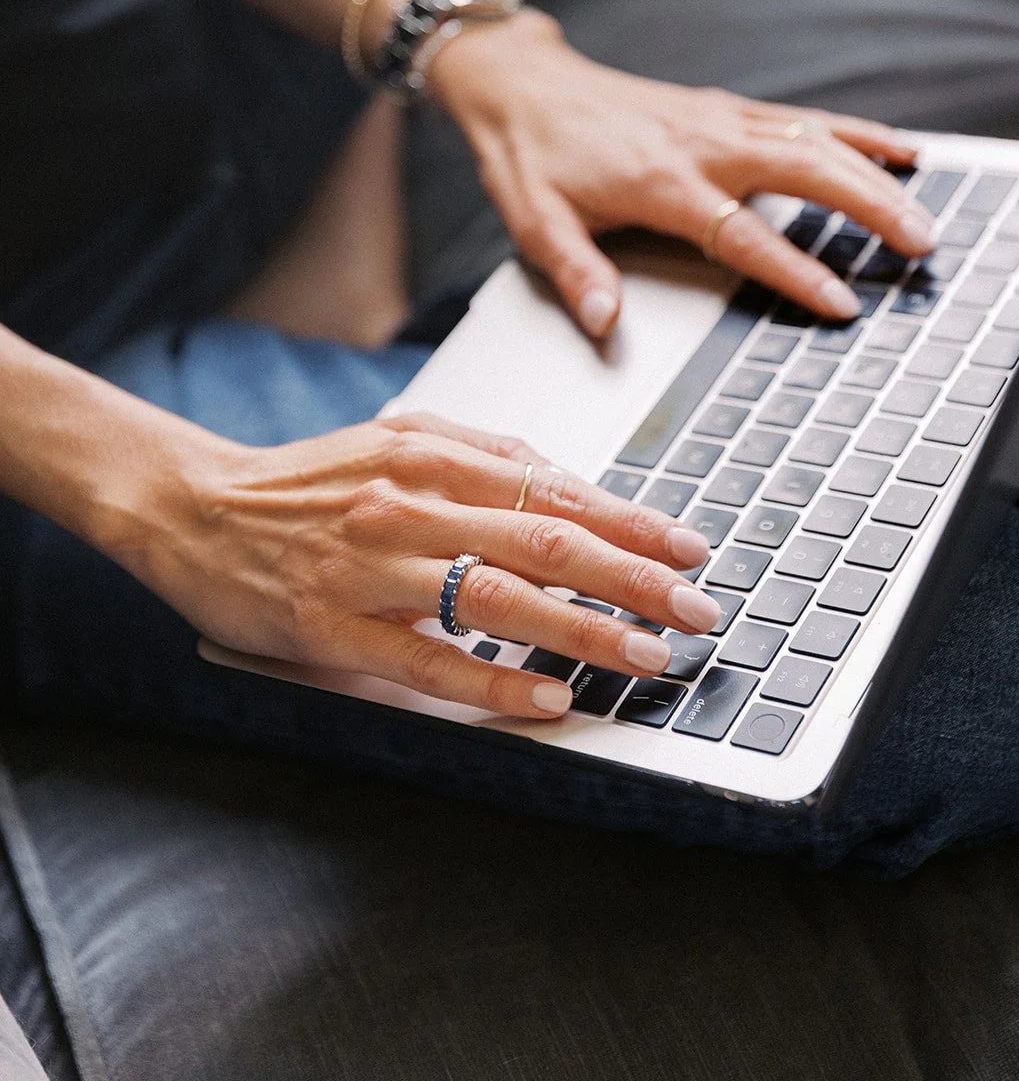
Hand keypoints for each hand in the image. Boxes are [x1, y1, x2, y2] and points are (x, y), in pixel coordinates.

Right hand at [132, 411, 718, 717]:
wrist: (198, 507)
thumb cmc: (308, 481)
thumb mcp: (398, 439)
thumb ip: (483, 456)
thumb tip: (573, 486)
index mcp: (433, 453)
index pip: (557, 491)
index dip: (634, 523)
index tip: (691, 549)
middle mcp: (411, 503)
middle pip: (547, 542)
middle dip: (636, 579)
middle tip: (698, 610)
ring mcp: (374, 566)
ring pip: (500, 599)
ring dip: (586, 631)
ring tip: (648, 657)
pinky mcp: (336, 625)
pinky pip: (428, 661)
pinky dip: (493, 682)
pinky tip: (546, 700)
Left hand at [429, 12, 935, 336]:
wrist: (525, 87)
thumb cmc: (531, 157)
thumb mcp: (535, 221)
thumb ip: (575, 272)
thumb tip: (604, 322)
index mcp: (661, 182)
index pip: (742, 234)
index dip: (795, 270)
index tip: (840, 301)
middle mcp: (701, 144)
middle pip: (803, 173)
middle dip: (868, 209)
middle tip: (918, 248)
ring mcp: (720, 119)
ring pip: (816, 141)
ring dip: (875, 175)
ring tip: (923, 214)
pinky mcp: (725, 108)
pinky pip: (804, 120)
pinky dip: (856, 133)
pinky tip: (898, 148)